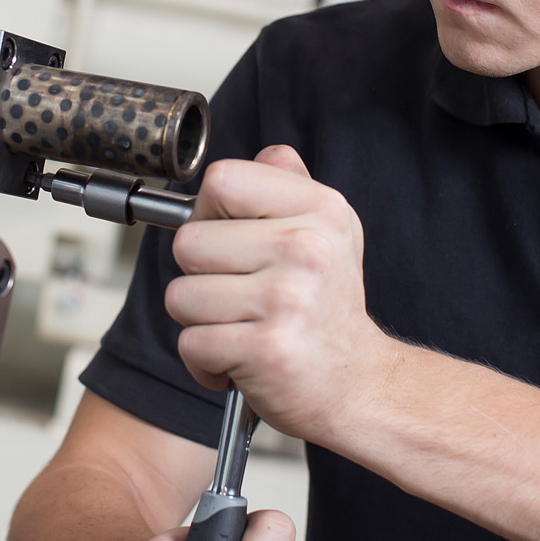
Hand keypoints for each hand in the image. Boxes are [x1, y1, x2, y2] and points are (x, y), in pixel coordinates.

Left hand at [166, 145, 393, 441]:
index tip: (228, 239)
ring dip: (200, 322)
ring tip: (242, 327)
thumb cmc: (329, 311)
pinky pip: (191, 344)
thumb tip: (265, 155)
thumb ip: (290, 187)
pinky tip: (239, 361)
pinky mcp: (267, 349)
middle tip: (240, 295)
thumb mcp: (328, 234)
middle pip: (188, 242)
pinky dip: (205, 362)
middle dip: (199, 276)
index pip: (222, 180)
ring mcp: (288, 299)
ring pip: (181, 296)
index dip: (208, 212)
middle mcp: (307, 248)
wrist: (358, 385)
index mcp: (320, 210)